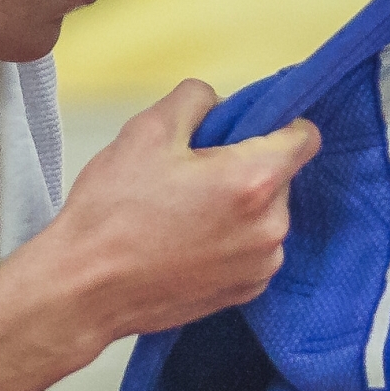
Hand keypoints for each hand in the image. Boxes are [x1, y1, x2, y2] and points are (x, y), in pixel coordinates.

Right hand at [0, 80, 320, 390]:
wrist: (84, 290)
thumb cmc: (111, 215)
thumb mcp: (147, 130)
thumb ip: (196, 98)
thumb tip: (218, 103)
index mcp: (254, 181)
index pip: (305, 136)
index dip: (279, 122)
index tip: (250, 127)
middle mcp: (271, 228)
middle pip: (281, 176)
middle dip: (245, 166)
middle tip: (192, 172)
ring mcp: (261, 266)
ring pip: (266, 214)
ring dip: (238, 206)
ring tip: (183, 210)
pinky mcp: (246, 292)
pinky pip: (253, 249)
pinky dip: (231, 240)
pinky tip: (186, 240)